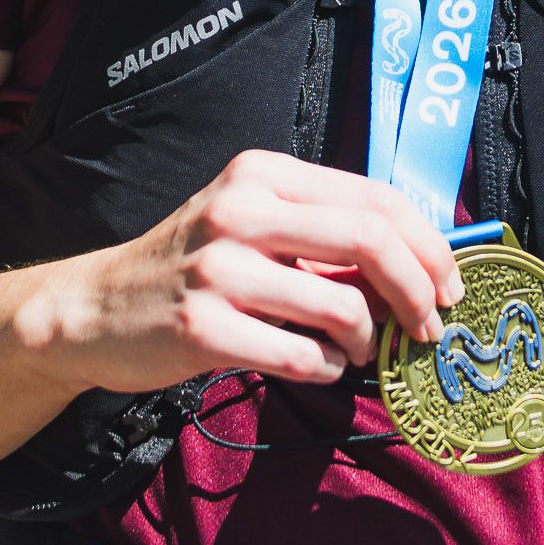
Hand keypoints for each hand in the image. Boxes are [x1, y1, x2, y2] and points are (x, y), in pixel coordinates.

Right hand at [10, 150, 463, 396]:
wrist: (93, 309)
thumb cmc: (190, 269)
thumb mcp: (251, 224)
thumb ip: (322, 233)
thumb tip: (418, 265)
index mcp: (263, 174)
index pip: (374, 198)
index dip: (428, 243)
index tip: (450, 283)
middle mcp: (241, 210)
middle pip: (370, 240)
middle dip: (417, 290)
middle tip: (428, 326)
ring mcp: (218, 269)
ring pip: (341, 306)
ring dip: (366, 340)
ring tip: (356, 352)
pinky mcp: (201, 328)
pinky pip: (301, 356)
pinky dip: (326, 370)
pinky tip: (317, 367)